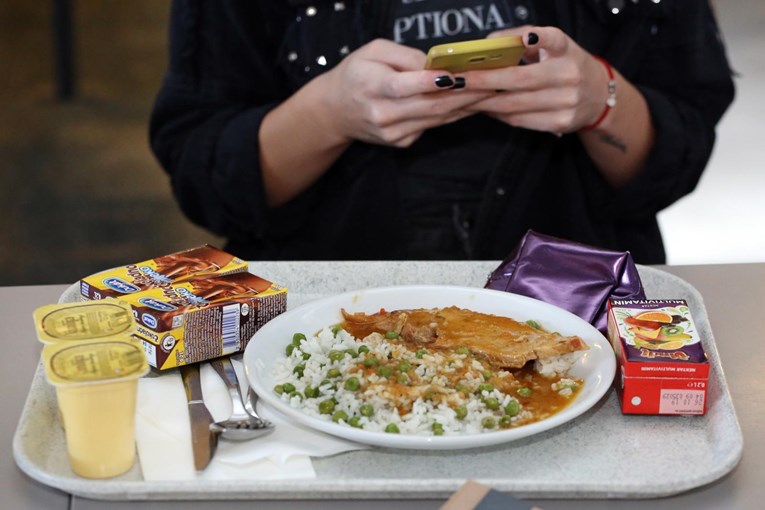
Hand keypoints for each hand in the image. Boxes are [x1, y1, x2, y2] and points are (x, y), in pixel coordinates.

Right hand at [316, 39, 490, 147]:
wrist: (335, 111)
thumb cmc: (357, 74)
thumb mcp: (373, 51)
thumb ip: (404, 56)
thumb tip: (437, 64)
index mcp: (372, 85)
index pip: (403, 86)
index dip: (430, 82)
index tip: (455, 76)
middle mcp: (382, 113)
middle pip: (429, 104)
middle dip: (464, 94)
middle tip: (493, 82)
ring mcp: (393, 132)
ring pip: (436, 118)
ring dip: (466, 106)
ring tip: (491, 91)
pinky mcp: (401, 142)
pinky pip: (432, 126)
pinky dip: (452, 115)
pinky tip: (470, 104)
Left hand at [461, 27, 611, 133]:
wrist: (597, 95)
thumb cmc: (563, 65)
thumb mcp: (553, 47)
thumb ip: (523, 38)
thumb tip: (488, 43)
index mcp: (566, 51)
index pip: (555, 40)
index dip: (540, 38)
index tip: (526, 38)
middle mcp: (569, 75)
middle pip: (519, 80)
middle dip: (483, 80)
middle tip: (457, 80)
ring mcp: (567, 102)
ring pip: (514, 104)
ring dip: (484, 101)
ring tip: (463, 96)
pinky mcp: (561, 123)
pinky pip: (519, 120)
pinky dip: (497, 114)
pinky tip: (484, 107)